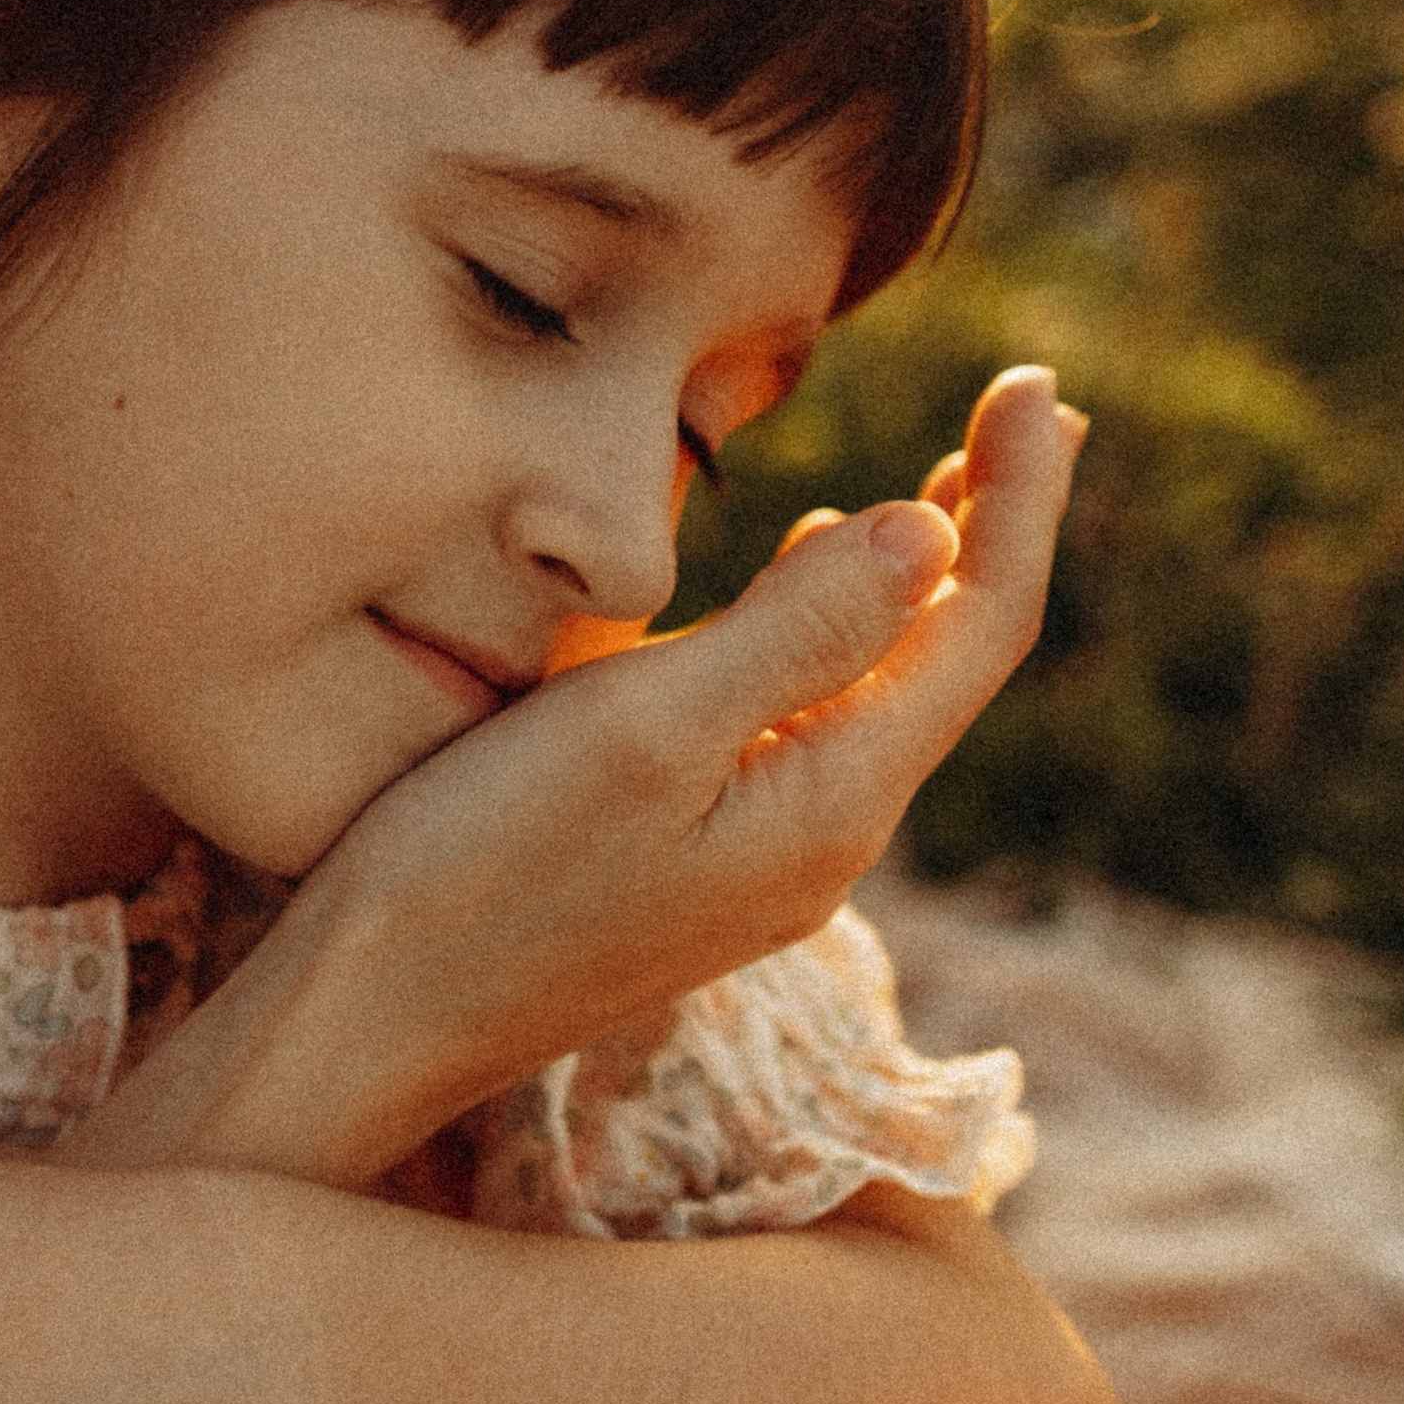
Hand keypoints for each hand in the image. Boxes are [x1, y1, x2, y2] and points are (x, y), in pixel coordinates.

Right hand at [77, 365, 1082, 1186]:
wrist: (369, 1023)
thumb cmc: (482, 869)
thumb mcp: (640, 728)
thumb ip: (793, 631)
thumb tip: (933, 533)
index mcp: (831, 800)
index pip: (980, 626)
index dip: (1020, 497)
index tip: (1033, 380)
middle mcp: (821, 842)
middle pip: (948, 661)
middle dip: (997, 530)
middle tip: (1034, 413)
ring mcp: (762, 864)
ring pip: (880, 694)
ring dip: (922, 581)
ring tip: (954, 490)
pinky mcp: (697, 867)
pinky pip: (811, 727)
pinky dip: (837, 635)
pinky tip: (812, 588)